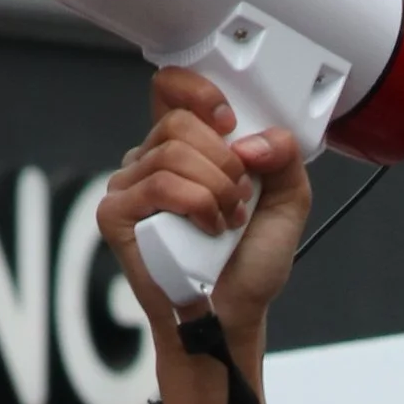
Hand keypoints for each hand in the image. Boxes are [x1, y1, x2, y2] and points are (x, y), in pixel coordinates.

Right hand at [97, 71, 315, 403]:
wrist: (232, 314)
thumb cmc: (247, 264)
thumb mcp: (287, 201)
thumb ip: (285, 158)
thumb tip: (253, 140)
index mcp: (184, 148)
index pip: (169, 89)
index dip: (196, 91)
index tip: (230, 121)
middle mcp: (150, 161)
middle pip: (176, 122)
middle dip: (222, 160)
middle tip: (239, 197)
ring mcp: (129, 188)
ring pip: (170, 153)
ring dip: (215, 188)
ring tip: (227, 221)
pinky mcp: (117, 216)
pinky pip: (157, 186)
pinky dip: (194, 205)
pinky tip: (207, 230)